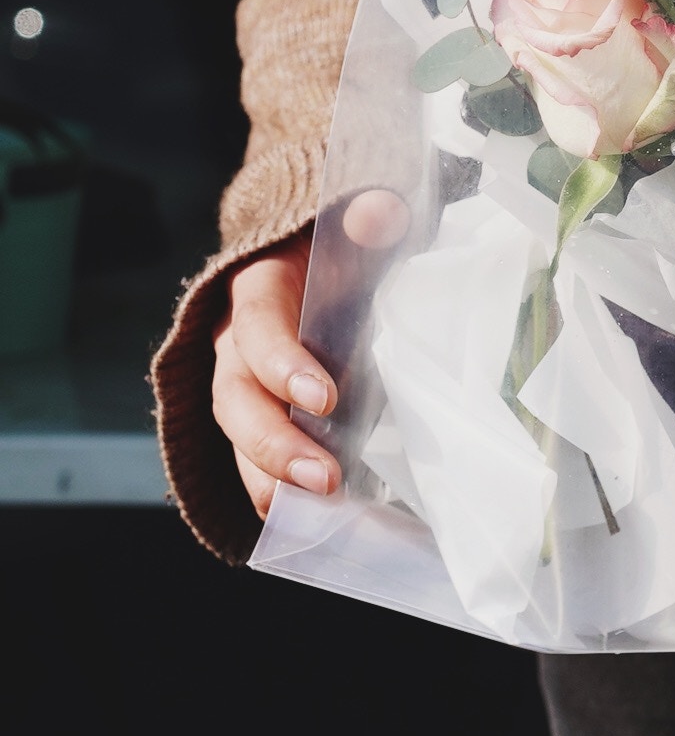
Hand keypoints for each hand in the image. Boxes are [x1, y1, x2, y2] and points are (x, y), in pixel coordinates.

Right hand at [208, 190, 406, 517]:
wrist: (313, 258)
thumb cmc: (343, 245)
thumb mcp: (356, 224)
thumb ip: (367, 217)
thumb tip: (379, 211)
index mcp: (256, 290)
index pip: (257, 327)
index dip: (283, 364)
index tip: (326, 399)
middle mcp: (233, 343)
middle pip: (235, 398)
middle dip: (273, 442)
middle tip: (322, 477)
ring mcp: (239, 385)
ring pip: (236, 438)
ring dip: (269, 477)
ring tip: (312, 508)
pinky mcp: (256, 416)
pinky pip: (249, 460)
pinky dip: (271, 492)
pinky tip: (306, 524)